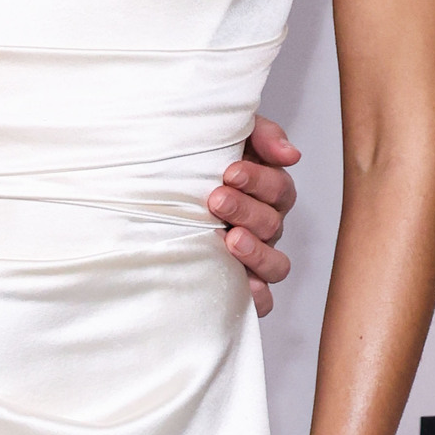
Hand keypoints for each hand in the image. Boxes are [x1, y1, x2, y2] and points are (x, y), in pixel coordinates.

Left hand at [209, 116, 300, 317]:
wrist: (144, 193)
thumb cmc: (191, 164)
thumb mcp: (227, 138)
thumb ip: (260, 134)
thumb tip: (290, 154)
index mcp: (265, 193)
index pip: (279, 188)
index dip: (259, 180)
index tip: (230, 173)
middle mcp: (264, 227)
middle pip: (272, 223)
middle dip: (246, 209)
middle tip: (216, 200)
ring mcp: (255, 259)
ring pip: (276, 263)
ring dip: (256, 251)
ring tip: (230, 239)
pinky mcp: (240, 287)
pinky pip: (262, 299)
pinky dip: (257, 295)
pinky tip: (242, 285)